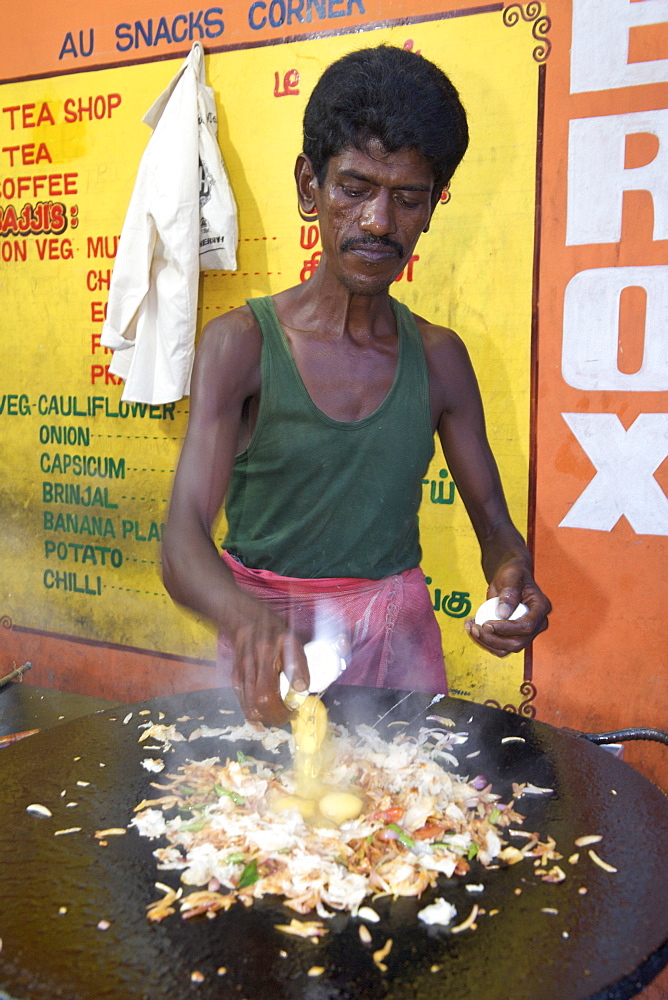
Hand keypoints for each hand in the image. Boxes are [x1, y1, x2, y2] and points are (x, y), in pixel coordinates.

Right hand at [231, 611, 309, 726]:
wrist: (245, 620)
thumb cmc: (273, 631)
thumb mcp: (293, 641)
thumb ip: (299, 664)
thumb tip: (303, 689)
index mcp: (270, 653)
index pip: (273, 688)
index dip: (282, 708)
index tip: (294, 711)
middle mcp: (253, 663)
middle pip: (260, 701)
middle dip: (274, 717)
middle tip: (286, 718)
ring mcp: (242, 671)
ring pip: (248, 705)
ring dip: (263, 718)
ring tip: (276, 719)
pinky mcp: (235, 675)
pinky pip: (241, 699)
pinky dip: (251, 712)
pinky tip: (261, 716)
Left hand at [465, 560, 550, 657]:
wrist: (509, 580)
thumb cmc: (512, 573)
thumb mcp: (511, 575)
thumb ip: (509, 592)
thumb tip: (503, 614)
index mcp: (541, 608)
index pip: (527, 626)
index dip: (507, 629)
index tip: (486, 624)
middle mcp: (537, 624)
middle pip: (517, 643)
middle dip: (493, 639)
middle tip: (474, 628)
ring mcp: (526, 633)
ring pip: (506, 649)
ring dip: (486, 643)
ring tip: (470, 627)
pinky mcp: (514, 637)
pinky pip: (499, 647)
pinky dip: (484, 641)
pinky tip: (473, 627)